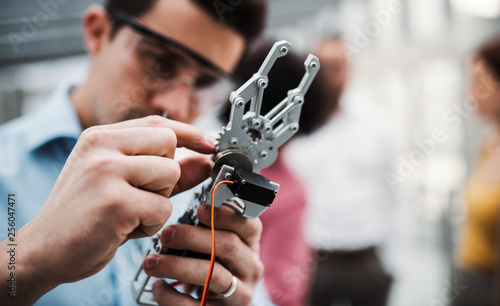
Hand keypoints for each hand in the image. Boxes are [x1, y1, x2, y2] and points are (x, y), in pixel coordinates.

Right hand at [2, 116, 214, 304]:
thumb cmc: (84, 215)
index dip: (190, 133)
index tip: (209, 144)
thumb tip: (204, 160)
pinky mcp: (115, 201)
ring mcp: (106, 171)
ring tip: (130, 212)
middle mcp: (101, 146)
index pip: (158, 123)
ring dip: (159, 200)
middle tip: (141, 194)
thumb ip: (165, 169)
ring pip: (170, 174)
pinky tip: (125, 228)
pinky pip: (163, 208)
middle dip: (167, 174)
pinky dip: (152, 223)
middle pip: (169, 144)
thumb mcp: (121, 183)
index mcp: (100, 136)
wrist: (44, 249)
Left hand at [143, 204, 263, 305]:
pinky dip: (171, 296)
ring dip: (178, 266)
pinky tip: (158, 287)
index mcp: (250, 246)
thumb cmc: (212, 269)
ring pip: (213, 276)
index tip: (200, 209)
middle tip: (165, 234)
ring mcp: (239, 294)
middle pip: (228, 246)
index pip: (250, 225)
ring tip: (151, 262)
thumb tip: (179, 214)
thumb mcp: (218, 248)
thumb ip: (208, 230)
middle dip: (193, 237)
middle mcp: (250, 269)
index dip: (226, 215)